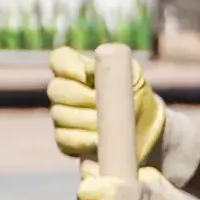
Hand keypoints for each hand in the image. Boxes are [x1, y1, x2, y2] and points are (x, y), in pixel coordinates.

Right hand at [46, 45, 162, 170]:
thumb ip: (116, 62)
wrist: (142, 127)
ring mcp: (61, 115)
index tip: (85, 76)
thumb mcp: (132, 74)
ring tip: (107, 124)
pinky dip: (82, 140)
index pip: (58, 59)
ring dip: (85, 120)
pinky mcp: (65, 141)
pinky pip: (63, 139)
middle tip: (103, 104)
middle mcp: (64, 90)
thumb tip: (98, 60)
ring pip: (60, 115)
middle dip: (81, 97)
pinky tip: (98, 140)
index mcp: (76, 68)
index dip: (66, 67)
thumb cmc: (135, 95)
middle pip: (56, 89)